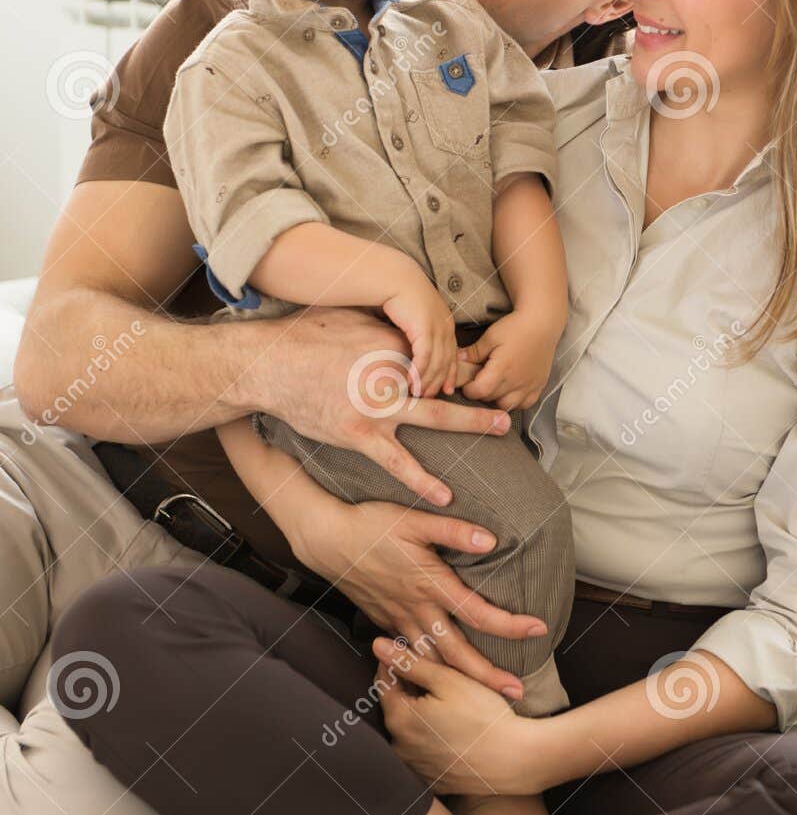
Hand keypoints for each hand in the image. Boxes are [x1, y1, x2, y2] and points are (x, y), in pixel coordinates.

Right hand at [261, 306, 509, 505]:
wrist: (269, 365)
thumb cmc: (305, 336)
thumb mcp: (352, 319)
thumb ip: (385, 329)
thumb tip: (406, 330)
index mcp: (392, 345)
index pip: (437, 356)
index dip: (462, 367)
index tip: (484, 374)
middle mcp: (392, 375)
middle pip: (448, 384)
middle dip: (482, 392)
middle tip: (510, 402)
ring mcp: (378, 408)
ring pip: (436, 418)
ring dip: (472, 423)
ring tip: (501, 429)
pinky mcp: (360, 435)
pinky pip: (397, 462)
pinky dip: (422, 480)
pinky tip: (445, 495)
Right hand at [288, 493, 548, 698]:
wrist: (327, 539)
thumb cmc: (371, 524)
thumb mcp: (415, 520)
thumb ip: (454, 531)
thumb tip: (491, 540)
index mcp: (430, 584)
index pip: (478, 612)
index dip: (511, 625)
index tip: (540, 630)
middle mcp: (416, 608)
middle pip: (457, 653)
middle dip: (488, 677)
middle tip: (517, 693)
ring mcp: (398, 619)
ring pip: (432, 660)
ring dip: (459, 679)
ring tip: (484, 694)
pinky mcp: (385, 621)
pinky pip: (410, 652)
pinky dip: (429, 668)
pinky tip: (442, 674)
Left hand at [373, 638, 546, 793]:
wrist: (515, 761)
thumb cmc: (483, 716)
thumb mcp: (447, 680)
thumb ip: (410, 662)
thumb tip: (377, 645)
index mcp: (399, 719)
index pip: (384, 680)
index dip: (398, 660)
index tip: (415, 650)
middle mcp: (399, 747)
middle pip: (396, 705)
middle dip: (410, 687)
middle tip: (437, 674)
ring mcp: (415, 767)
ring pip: (409, 729)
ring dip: (420, 713)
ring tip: (448, 702)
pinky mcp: (432, 779)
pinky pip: (423, 751)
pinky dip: (432, 737)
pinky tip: (454, 728)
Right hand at [382, 264, 458, 397]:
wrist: (394, 277)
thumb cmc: (399, 295)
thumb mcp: (414, 317)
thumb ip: (417, 333)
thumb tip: (411, 349)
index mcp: (445, 323)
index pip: (452, 353)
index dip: (450, 373)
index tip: (446, 389)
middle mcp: (446, 326)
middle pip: (447, 361)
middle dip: (439, 382)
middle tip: (430, 398)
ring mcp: (437, 328)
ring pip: (437, 362)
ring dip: (428, 381)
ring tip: (419, 396)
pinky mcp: (425, 329)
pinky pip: (425, 357)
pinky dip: (419, 372)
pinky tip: (412, 383)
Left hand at [461, 311, 559, 410]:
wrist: (542, 323)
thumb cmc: (516, 327)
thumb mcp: (491, 336)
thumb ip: (474, 352)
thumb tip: (457, 360)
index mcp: (502, 369)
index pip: (479, 392)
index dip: (469, 389)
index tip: (467, 382)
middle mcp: (516, 381)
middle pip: (491, 399)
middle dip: (481, 392)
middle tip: (478, 380)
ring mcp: (529, 385)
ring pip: (507, 405)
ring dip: (497, 399)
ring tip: (494, 386)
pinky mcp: (539, 386)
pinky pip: (525, 404)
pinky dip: (516, 401)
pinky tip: (510, 390)